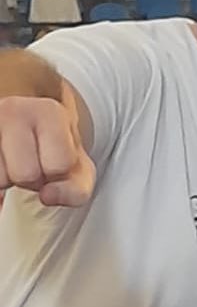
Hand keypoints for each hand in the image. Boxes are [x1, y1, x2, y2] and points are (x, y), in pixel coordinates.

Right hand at [0, 94, 94, 211]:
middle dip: (32, 179)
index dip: (58, 172)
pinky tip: (3, 162)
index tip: (53, 159)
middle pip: (25, 175)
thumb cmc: (55, 150)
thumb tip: (47, 196)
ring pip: (0, 179)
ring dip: (8, 179)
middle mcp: (13, 109)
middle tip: (33, 163)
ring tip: (15, 162)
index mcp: (49, 112)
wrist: (31, 129)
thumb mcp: (79, 171)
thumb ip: (75, 192)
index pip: (58, 166)